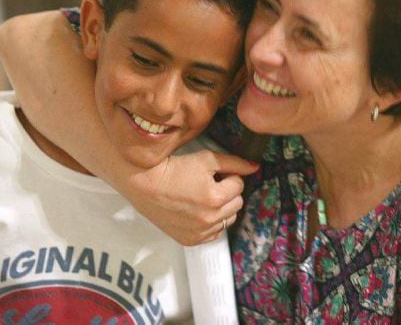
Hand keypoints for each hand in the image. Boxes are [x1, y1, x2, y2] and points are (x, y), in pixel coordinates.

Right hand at [112, 151, 258, 245]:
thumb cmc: (174, 168)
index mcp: (216, 198)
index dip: (228, 176)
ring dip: (222, 209)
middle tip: (210, 184)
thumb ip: (234, 163)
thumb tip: (256, 167)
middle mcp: (210, 219)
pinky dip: (211, 223)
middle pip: (236, 204)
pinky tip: (198, 212)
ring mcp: (200, 232)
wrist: (144, 184)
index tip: (215, 173)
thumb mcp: (206, 159)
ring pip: (227, 220)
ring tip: (203, 198)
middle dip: (228, 192)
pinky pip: (213, 234)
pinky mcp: (190, 240)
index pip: (238, 185)